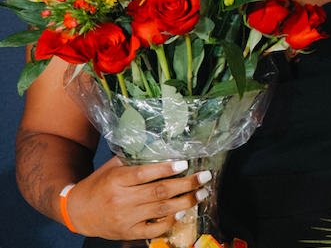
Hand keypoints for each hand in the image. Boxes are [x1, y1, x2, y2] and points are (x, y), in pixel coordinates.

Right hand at [64, 156, 211, 240]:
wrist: (77, 213)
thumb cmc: (97, 185)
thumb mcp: (111, 168)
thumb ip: (132, 158)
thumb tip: (160, 146)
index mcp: (116, 179)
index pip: (144, 173)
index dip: (166, 168)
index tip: (185, 163)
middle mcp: (121, 199)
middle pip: (159, 191)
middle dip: (186, 184)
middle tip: (205, 177)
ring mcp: (125, 218)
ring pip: (161, 210)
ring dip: (186, 202)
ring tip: (201, 193)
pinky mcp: (127, 232)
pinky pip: (153, 229)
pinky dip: (170, 221)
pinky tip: (183, 212)